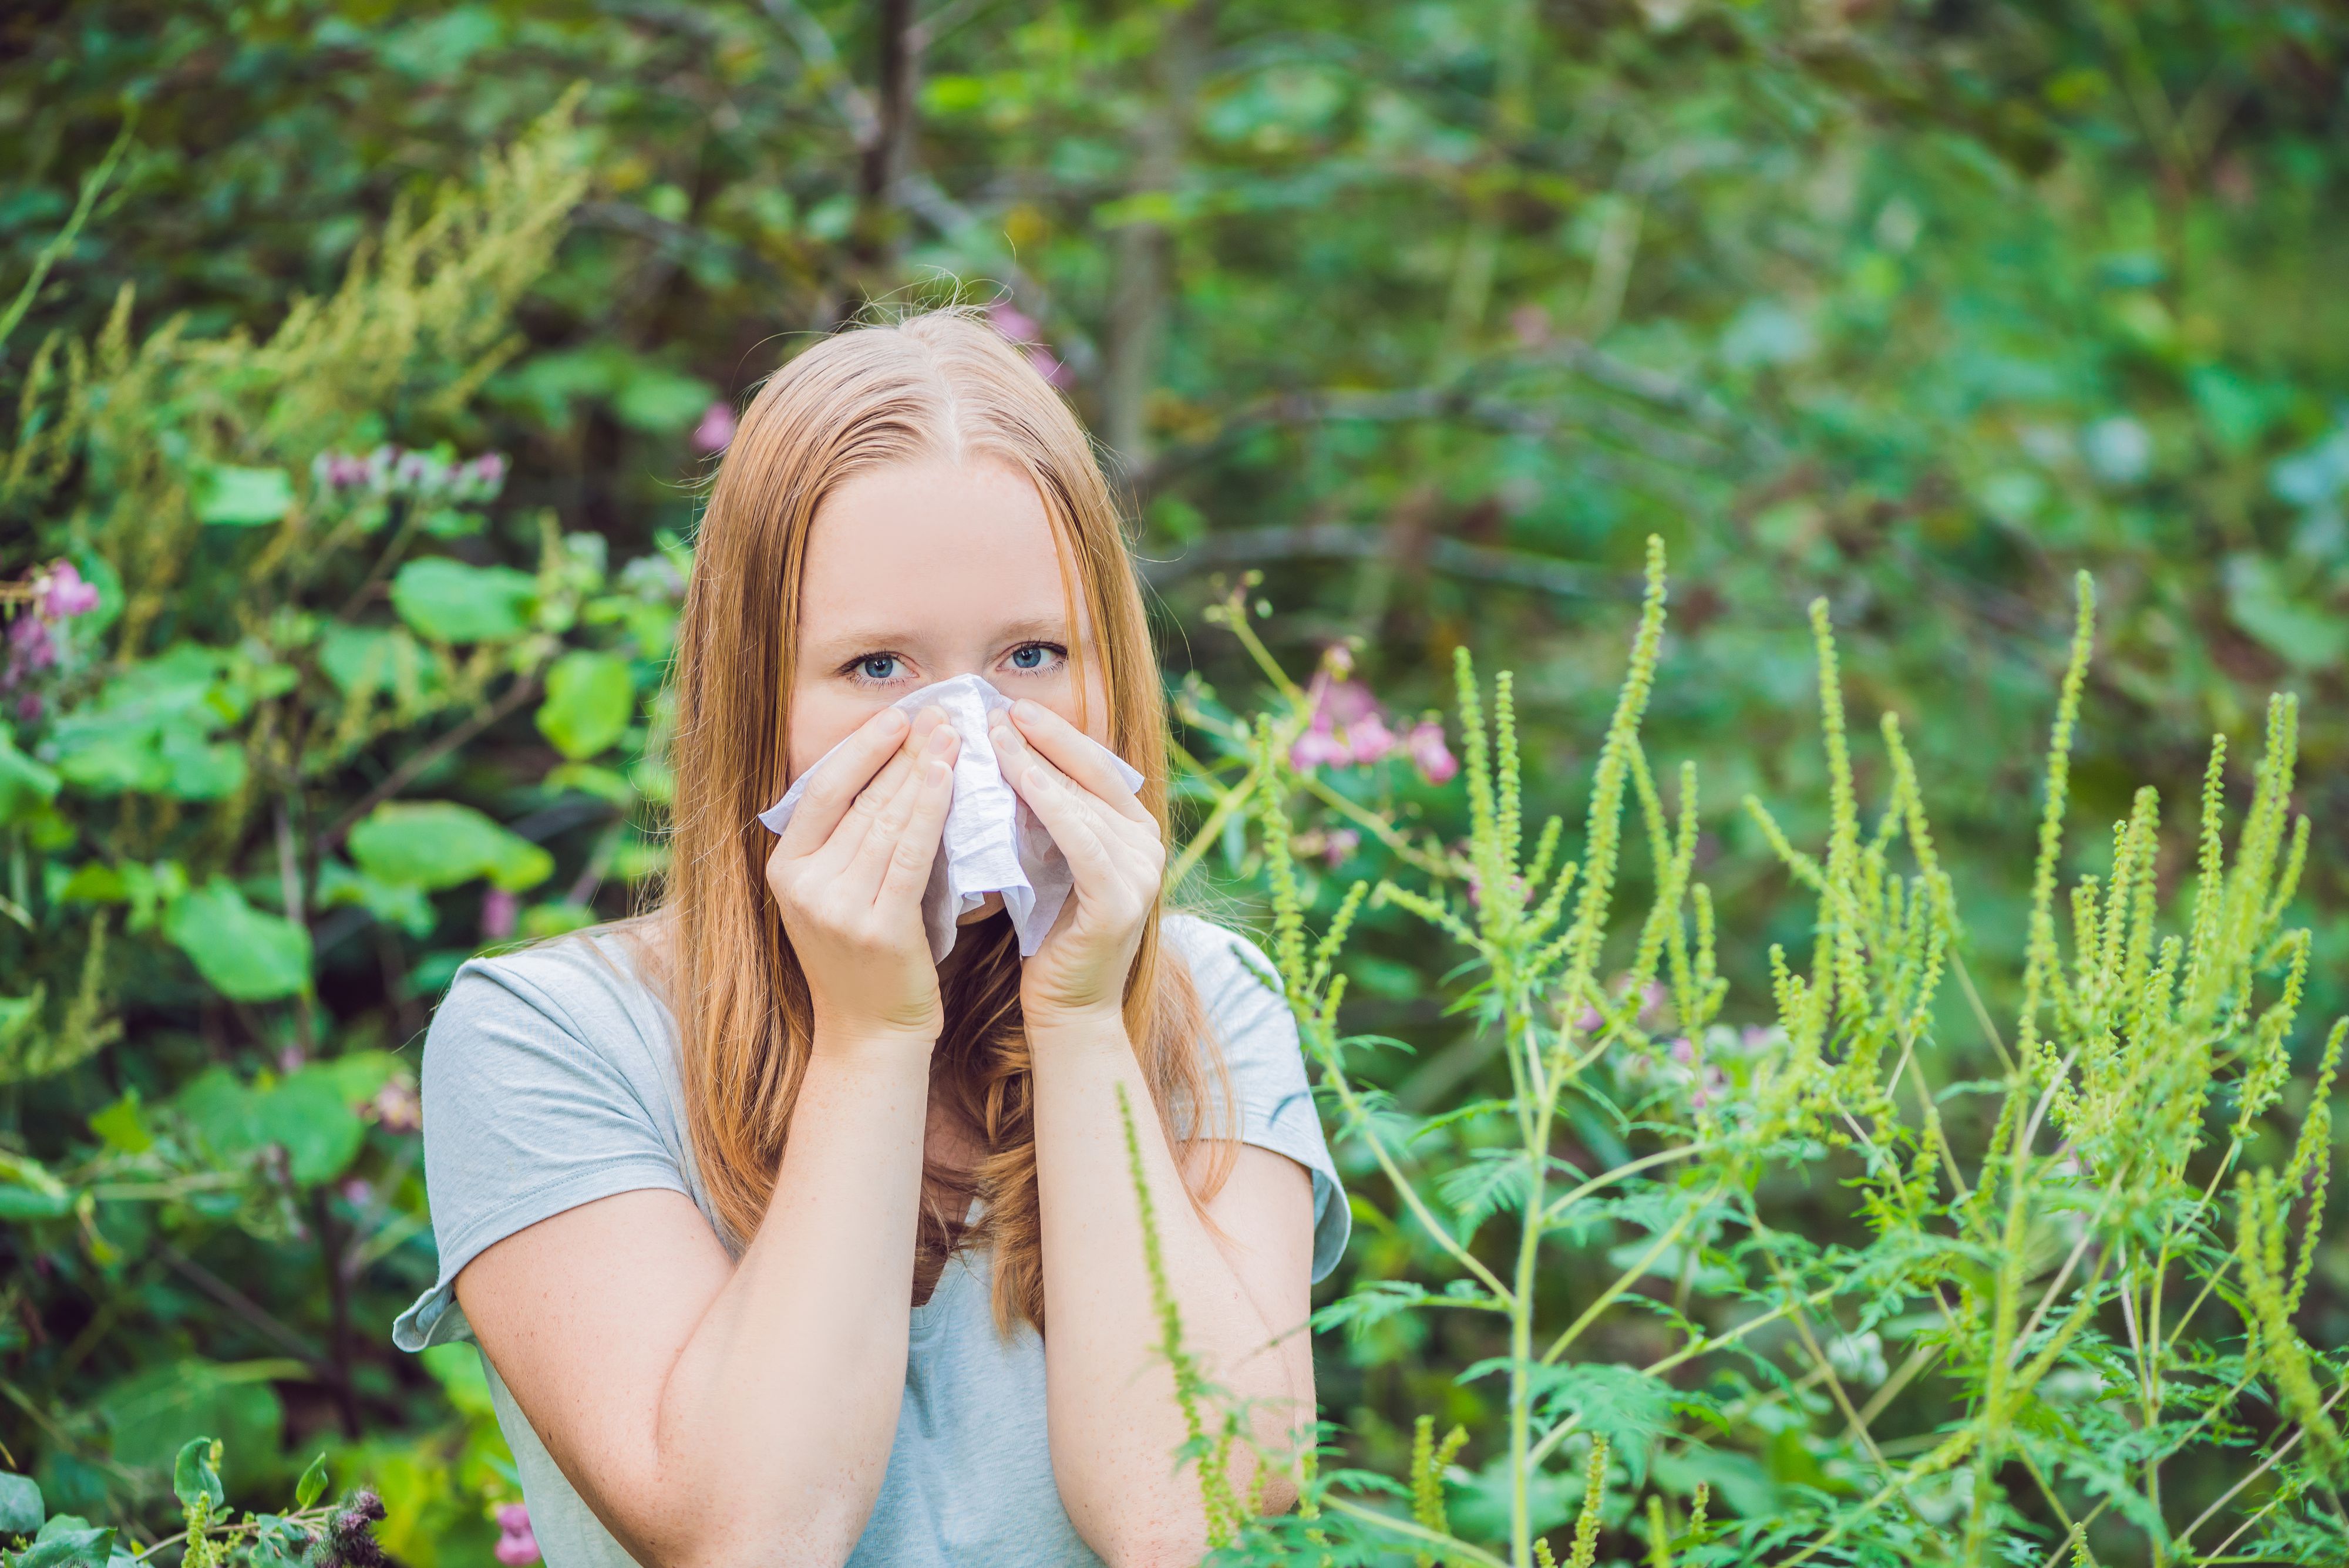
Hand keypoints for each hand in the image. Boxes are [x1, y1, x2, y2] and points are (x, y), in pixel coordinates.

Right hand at [765, 705, 959, 1054]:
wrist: (872, 1035)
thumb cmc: (866, 959)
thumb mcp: (836, 895)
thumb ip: (847, 841)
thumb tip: (889, 769)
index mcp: (784, 869)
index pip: (822, 791)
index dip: (861, 749)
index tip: (898, 716)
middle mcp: (802, 886)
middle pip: (859, 800)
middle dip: (902, 751)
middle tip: (939, 712)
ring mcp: (836, 908)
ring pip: (886, 821)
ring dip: (922, 770)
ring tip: (952, 733)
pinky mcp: (876, 928)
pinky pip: (910, 855)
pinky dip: (929, 810)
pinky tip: (948, 777)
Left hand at [987, 699, 1163, 1031]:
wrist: (1066, 1009)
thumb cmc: (1046, 936)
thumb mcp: (1049, 862)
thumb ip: (1045, 817)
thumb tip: (1005, 758)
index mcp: (1136, 832)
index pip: (1096, 767)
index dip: (1056, 734)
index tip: (1011, 706)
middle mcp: (1149, 846)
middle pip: (1091, 775)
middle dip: (1042, 739)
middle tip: (997, 707)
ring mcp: (1141, 873)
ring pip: (1081, 801)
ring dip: (1035, 763)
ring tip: (992, 735)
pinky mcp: (1120, 900)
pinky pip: (1079, 837)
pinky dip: (1047, 802)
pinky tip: (1014, 777)